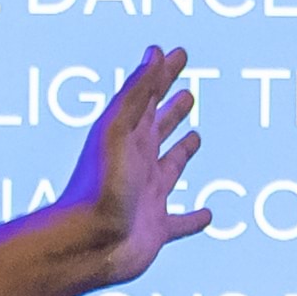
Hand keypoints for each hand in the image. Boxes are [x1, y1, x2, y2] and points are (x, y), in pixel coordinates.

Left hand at [60, 46, 211, 283]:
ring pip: (170, 169)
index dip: (163, 74)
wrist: (87, 244)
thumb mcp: (117, 131)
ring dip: (182, 153)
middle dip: (172, 110)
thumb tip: (155, 51)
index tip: (179, 54)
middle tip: (187, 94)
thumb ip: (136, 93)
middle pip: (158, 130)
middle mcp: (137, 164)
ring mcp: (147, 196)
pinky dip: (195, 219)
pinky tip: (208, 215)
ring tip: (195, 138)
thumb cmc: (99, 187)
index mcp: (127, 137)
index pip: (148, 97)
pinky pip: (181, 223)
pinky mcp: (157, 229)